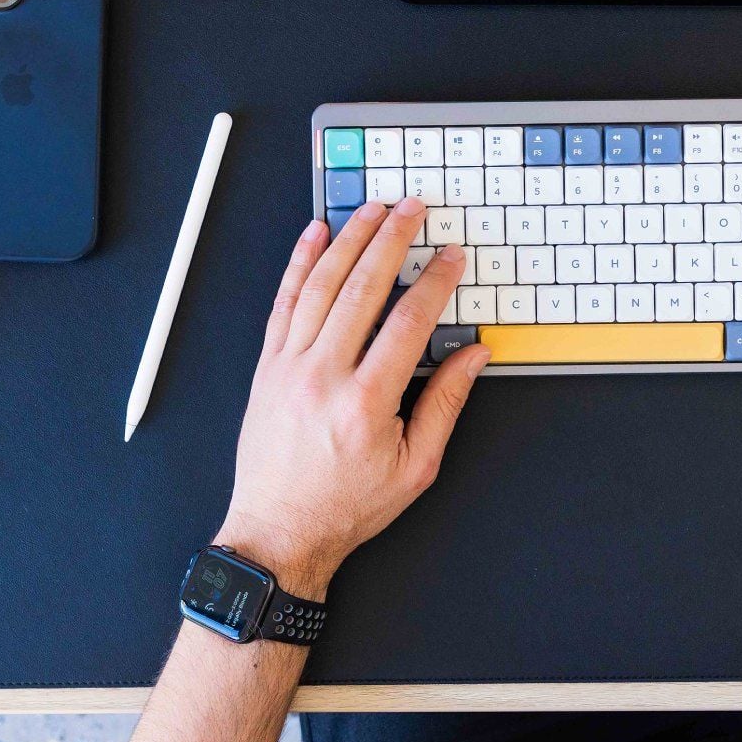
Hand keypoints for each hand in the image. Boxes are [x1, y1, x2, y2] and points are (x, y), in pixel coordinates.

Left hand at [215, 200, 487, 598]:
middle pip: (362, 289)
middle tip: (412, 209)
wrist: (279, 532)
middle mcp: (324, 377)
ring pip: (320, 286)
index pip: (408, 322)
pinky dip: (299, 264)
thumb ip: (445, 404)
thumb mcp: (415, 467)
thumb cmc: (346, 506)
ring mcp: (289, 368)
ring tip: (372, 209)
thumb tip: (473, 355)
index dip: (435, 282)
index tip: (450, 257)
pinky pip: (284, 303)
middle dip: (391, 241)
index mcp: (367, 403)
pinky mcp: (267, 368)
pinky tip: (314, 236)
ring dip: (348, 240)